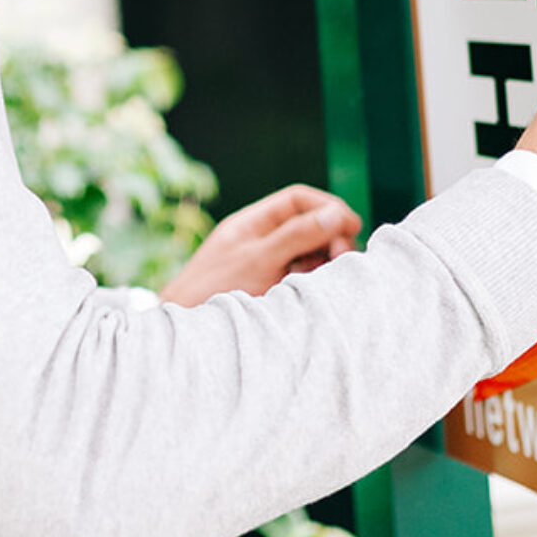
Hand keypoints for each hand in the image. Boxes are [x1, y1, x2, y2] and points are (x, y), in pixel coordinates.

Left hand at [160, 184, 361, 306]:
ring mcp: (267, 269)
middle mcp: (261, 242)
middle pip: (309, 227)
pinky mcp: (272, 294)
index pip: (298, 200)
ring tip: (328, 280)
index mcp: (253, 224)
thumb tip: (337, 214)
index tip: (351, 225)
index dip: (327, 208)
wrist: (185, 336)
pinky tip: (315, 295)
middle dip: (331, 239)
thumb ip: (296, 236)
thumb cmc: (212, 291)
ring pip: (310, 257)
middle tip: (343, 259)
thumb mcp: (258, 260)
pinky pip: (303, 282)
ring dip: (325, 264)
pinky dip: (314, 284)